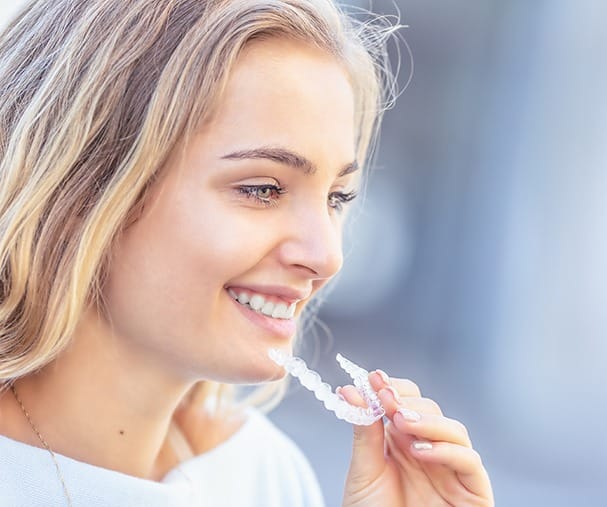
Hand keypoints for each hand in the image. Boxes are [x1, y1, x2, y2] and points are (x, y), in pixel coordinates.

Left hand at [339, 370, 493, 506]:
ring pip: (454, 429)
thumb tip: (352, 390)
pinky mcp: (472, 491)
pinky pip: (469, 461)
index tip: (373, 377)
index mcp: (402, 442)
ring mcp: (451, 469)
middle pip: (430, 410)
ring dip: (427, 420)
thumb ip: (364, 431)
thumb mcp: (363, 471)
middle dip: (407, 400)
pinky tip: (419, 451)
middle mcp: (429, 450)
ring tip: (399, 421)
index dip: (392, 387)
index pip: (405, 402)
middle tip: (385, 396)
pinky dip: (446, 450)